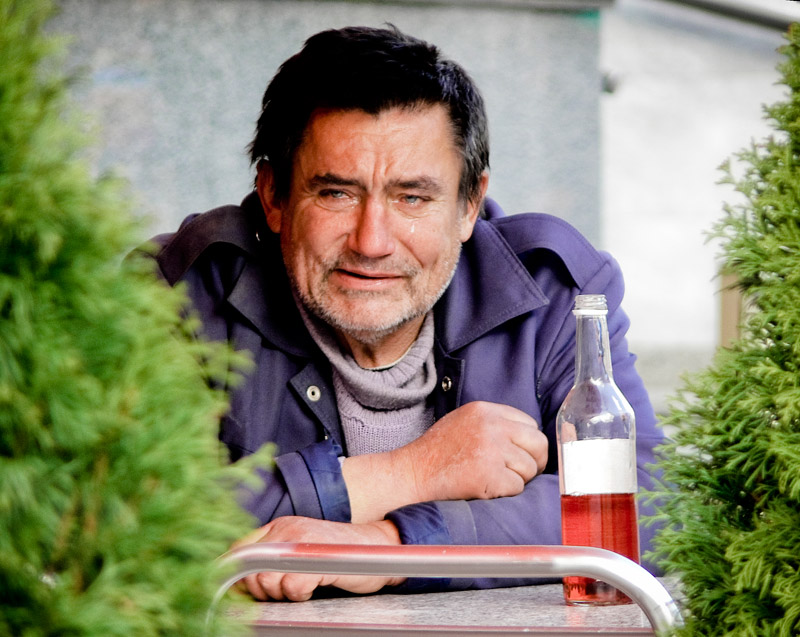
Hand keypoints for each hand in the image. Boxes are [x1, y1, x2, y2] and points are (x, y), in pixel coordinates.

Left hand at [234, 517, 403, 601]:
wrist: (380, 546)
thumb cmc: (339, 553)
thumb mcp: (301, 547)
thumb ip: (273, 556)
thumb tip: (240, 581)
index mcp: (281, 525)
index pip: (240, 549)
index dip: (236, 575)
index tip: (241, 591)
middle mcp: (288, 529)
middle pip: (251, 570)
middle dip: (261, 589)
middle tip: (284, 589)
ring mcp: (302, 542)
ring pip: (269, 580)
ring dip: (282, 593)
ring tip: (302, 586)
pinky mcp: (317, 559)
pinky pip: (292, 586)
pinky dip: (300, 595)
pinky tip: (314, 587)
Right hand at [342, 401, 546, 521]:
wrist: (413, 473)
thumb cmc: (437, 453)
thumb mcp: (464, 422)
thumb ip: (494, 424)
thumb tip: (528, 440)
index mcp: (485, 410)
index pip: (529, 424)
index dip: (527, 443)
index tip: (520, 454)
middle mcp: (492, 426)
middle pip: (538, 443)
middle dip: (534, 461)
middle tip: (522, 473)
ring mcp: (492, 449)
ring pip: (529, 468)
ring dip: (517, 479)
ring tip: (493, 479)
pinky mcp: (490, 474)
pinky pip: (517, 487)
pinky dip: (505, 493)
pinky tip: (485, 488)